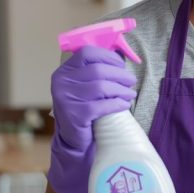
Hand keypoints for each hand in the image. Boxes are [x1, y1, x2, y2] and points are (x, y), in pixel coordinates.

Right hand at [47, 45, 137, 192]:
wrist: (72, 139)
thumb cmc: (83, 108)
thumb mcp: (84, 86)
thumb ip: (95, 70)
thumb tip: (122, 54)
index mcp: (63, 71)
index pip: (87, 53)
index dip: (108, 57)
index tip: (121, 65)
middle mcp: (61, 82)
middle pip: (98, 70)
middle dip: (120, 75)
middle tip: (131, 82)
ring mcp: (66, 99)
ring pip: (102, 86)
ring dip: (121, 90)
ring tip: (130, 95)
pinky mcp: (75, 115)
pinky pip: (103, 105)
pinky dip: (117, 104)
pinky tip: (124, 105)